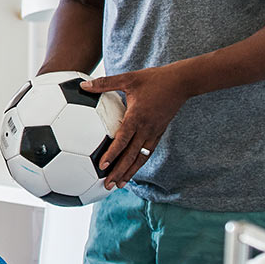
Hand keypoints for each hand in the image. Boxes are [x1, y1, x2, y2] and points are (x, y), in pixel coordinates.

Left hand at [84, 65, 192, 188]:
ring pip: (141, 157)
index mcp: (137, 117)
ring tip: (119, 185)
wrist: (181, 82)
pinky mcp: (159, 132)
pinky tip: (132, 169)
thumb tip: (83, 86)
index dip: (112, 154)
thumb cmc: (154, 79)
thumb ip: (105, 83)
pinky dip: (139, 163)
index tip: (102, 166)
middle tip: (108, 185)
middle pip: (131, 155)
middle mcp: (146, 128)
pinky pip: (148, 151)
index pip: (123, 140)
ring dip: (130, 172)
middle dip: (119, 171)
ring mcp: (154, 132)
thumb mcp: (128, 78)